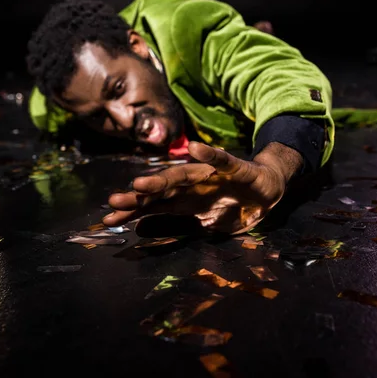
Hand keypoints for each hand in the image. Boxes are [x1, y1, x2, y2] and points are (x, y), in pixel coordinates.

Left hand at [103, 141, 301, 233]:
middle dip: (140, 195)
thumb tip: (139, 228)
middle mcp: (193, 184)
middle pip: (163, 189)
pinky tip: (196, 148)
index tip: (109, 219)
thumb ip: (171, 224)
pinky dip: (209, 154)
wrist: (267, 190)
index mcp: (185, 199)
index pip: (154, 204)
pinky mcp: (235, 168)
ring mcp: (212, 175)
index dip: (132, 210)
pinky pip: (222, 161)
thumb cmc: (231, 205)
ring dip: (163, 178)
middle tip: (116, 201)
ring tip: (142, 182)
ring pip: (184, 175)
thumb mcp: (200, 224)